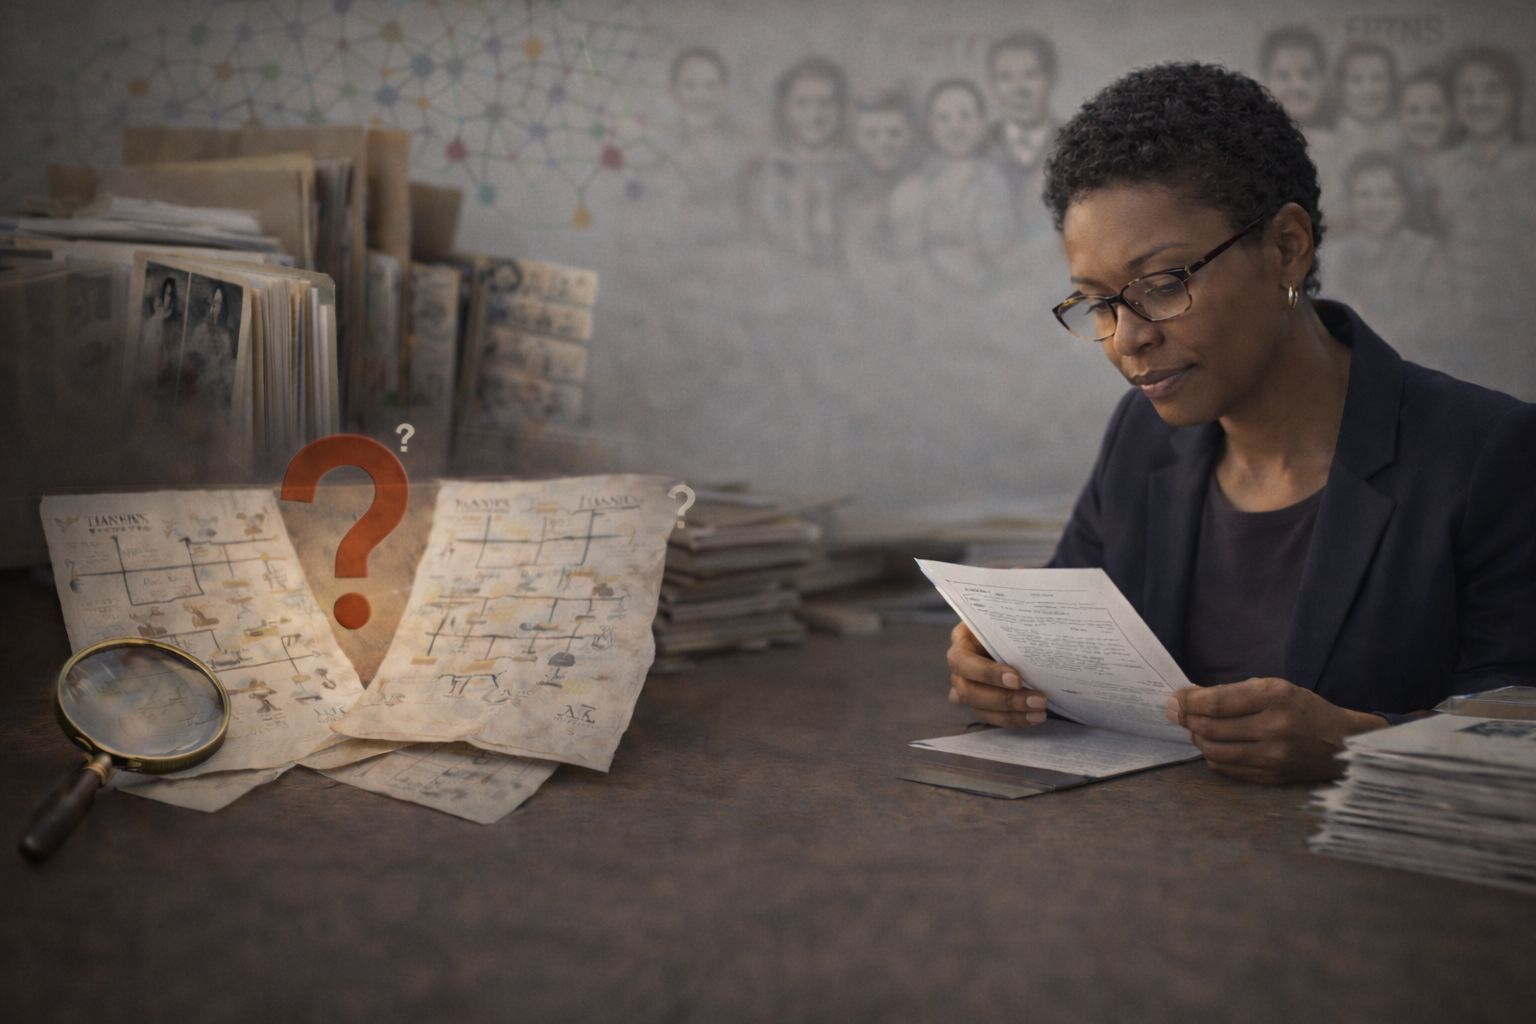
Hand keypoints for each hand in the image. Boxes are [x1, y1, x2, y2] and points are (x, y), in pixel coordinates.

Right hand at [946, 623, 1049, 727]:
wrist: (1013, 631)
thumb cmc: (1010, 620)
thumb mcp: (1008, 615)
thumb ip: (1016, 621)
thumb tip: (1041, 621)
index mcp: (961, 641)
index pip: (963, 661)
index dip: (987, 673)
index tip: (1017, 679)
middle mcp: (959, 668)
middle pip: (968, 691)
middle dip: (1005, 699)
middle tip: (1038, 700)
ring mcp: (966, 687)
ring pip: (979, 708)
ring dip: (1011, 714)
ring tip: (1040, 712)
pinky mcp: (980, 703)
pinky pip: (991, 717)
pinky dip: (1013, 720)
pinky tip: (1034, 717)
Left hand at [1166, 677, 1388, 783]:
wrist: (1343, 743)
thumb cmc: (1304, 710)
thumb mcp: (1275, 688)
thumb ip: (1234, 693)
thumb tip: (1191, 700)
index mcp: (1274, 698)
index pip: (1215, 702)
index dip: (1187, 702)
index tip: (1174, 700)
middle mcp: (1273, 728)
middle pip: (1210, 728)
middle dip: (1186, 720)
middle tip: (1177, 714)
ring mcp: (1272, 757)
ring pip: (1214, 751)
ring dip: (1197, 739)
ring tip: (1195, 729)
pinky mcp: (1271, 777)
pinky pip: (1227, 769)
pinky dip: (1213, 756)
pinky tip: (1213, 745)